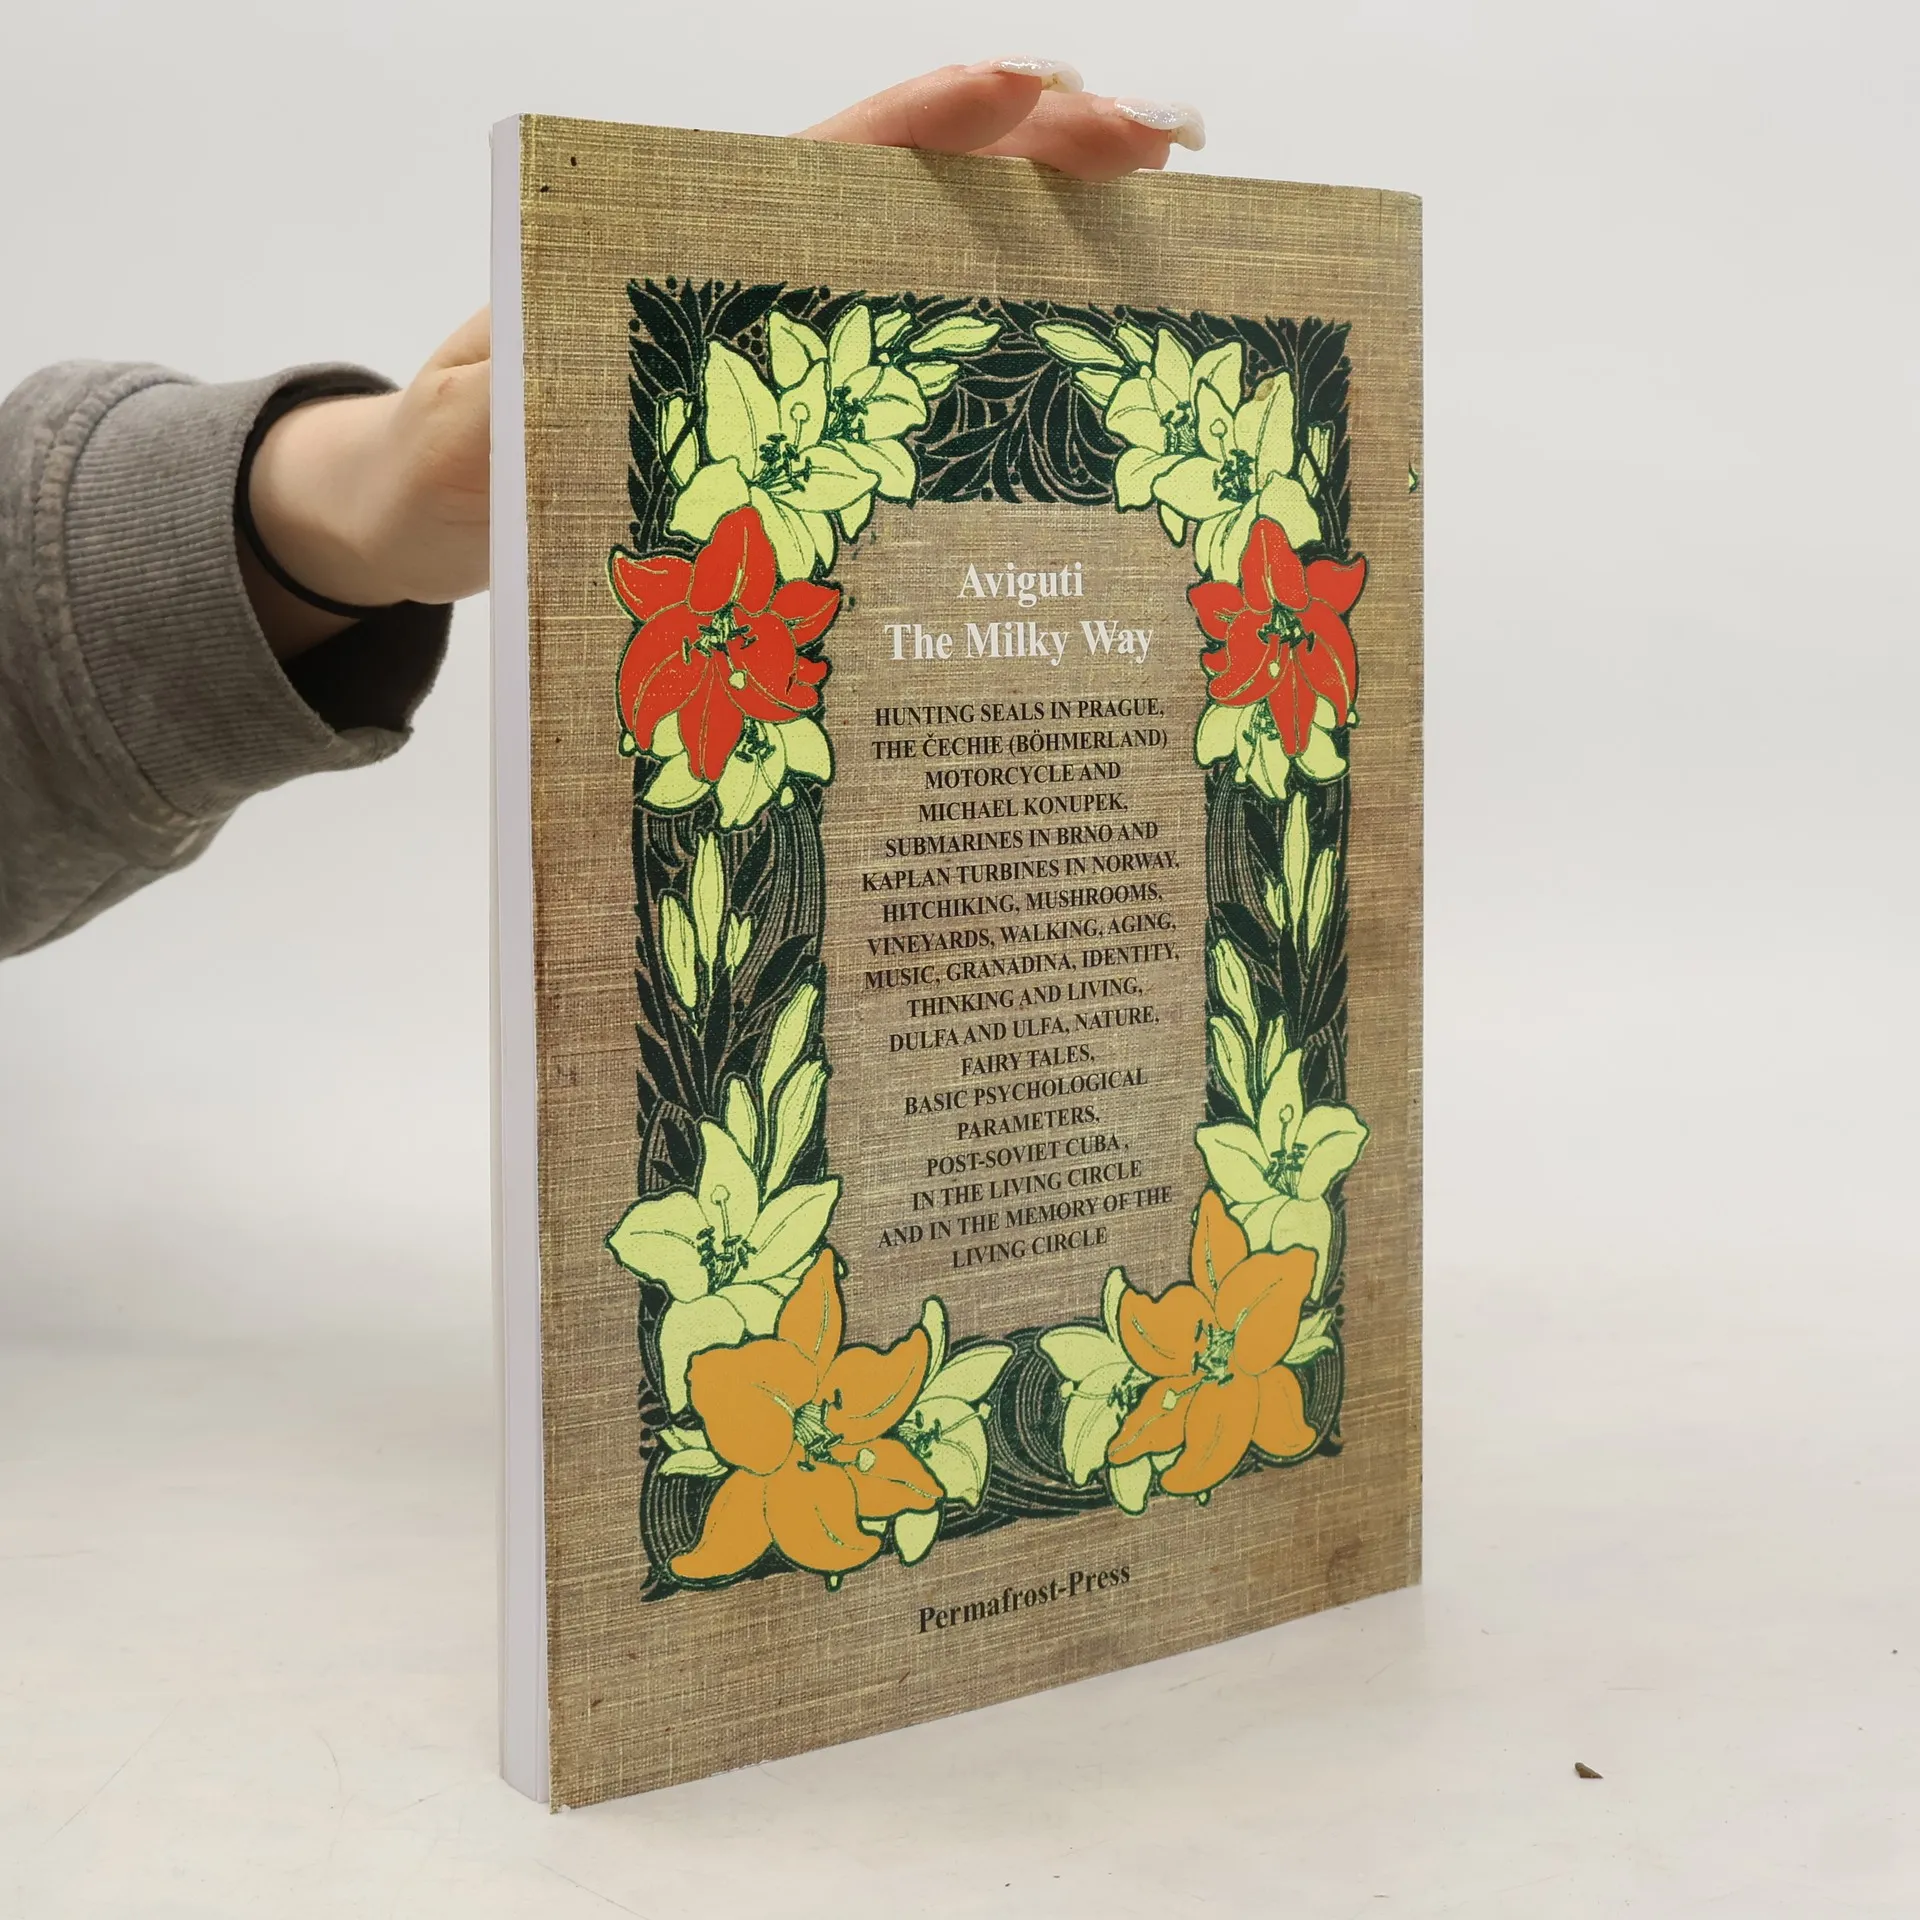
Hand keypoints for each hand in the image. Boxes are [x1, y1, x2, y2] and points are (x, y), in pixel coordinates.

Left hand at [243, 61, 1203, 658]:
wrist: (436, 512)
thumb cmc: (449, 462)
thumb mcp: (467, 438)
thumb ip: (500, 417)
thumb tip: (541, 401)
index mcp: (674, 254)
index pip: (819, 167)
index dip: (925, 125)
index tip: (1027, 85)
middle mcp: (753, 283)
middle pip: (915, 194)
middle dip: (1038, 153)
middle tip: (1164, 140)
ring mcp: (789, 345)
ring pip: (936, 265)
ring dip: (1049, 232)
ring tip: (1167, 203)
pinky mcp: (807, 415)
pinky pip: (919, 361)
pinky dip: (1009, 337)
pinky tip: (1089, 340)